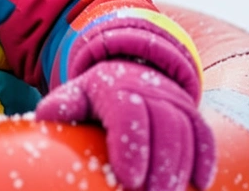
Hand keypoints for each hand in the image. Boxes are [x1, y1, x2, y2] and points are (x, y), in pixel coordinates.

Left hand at [36, 60, 215, 190]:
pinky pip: (204, 134)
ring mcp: (174, 100)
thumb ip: (63, 106)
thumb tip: (43, 117)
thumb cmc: (97, 94)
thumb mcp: (75, 95)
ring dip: (180, 168)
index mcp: (115, 86)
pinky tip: (200, 184)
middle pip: (163, 127)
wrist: (130, 69)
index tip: (128, 180)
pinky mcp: (191, 112)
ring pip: (186, 132)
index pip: (128, 114)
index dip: (131, 147)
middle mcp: (150, 89)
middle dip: (159, 167)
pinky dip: (205, 158)